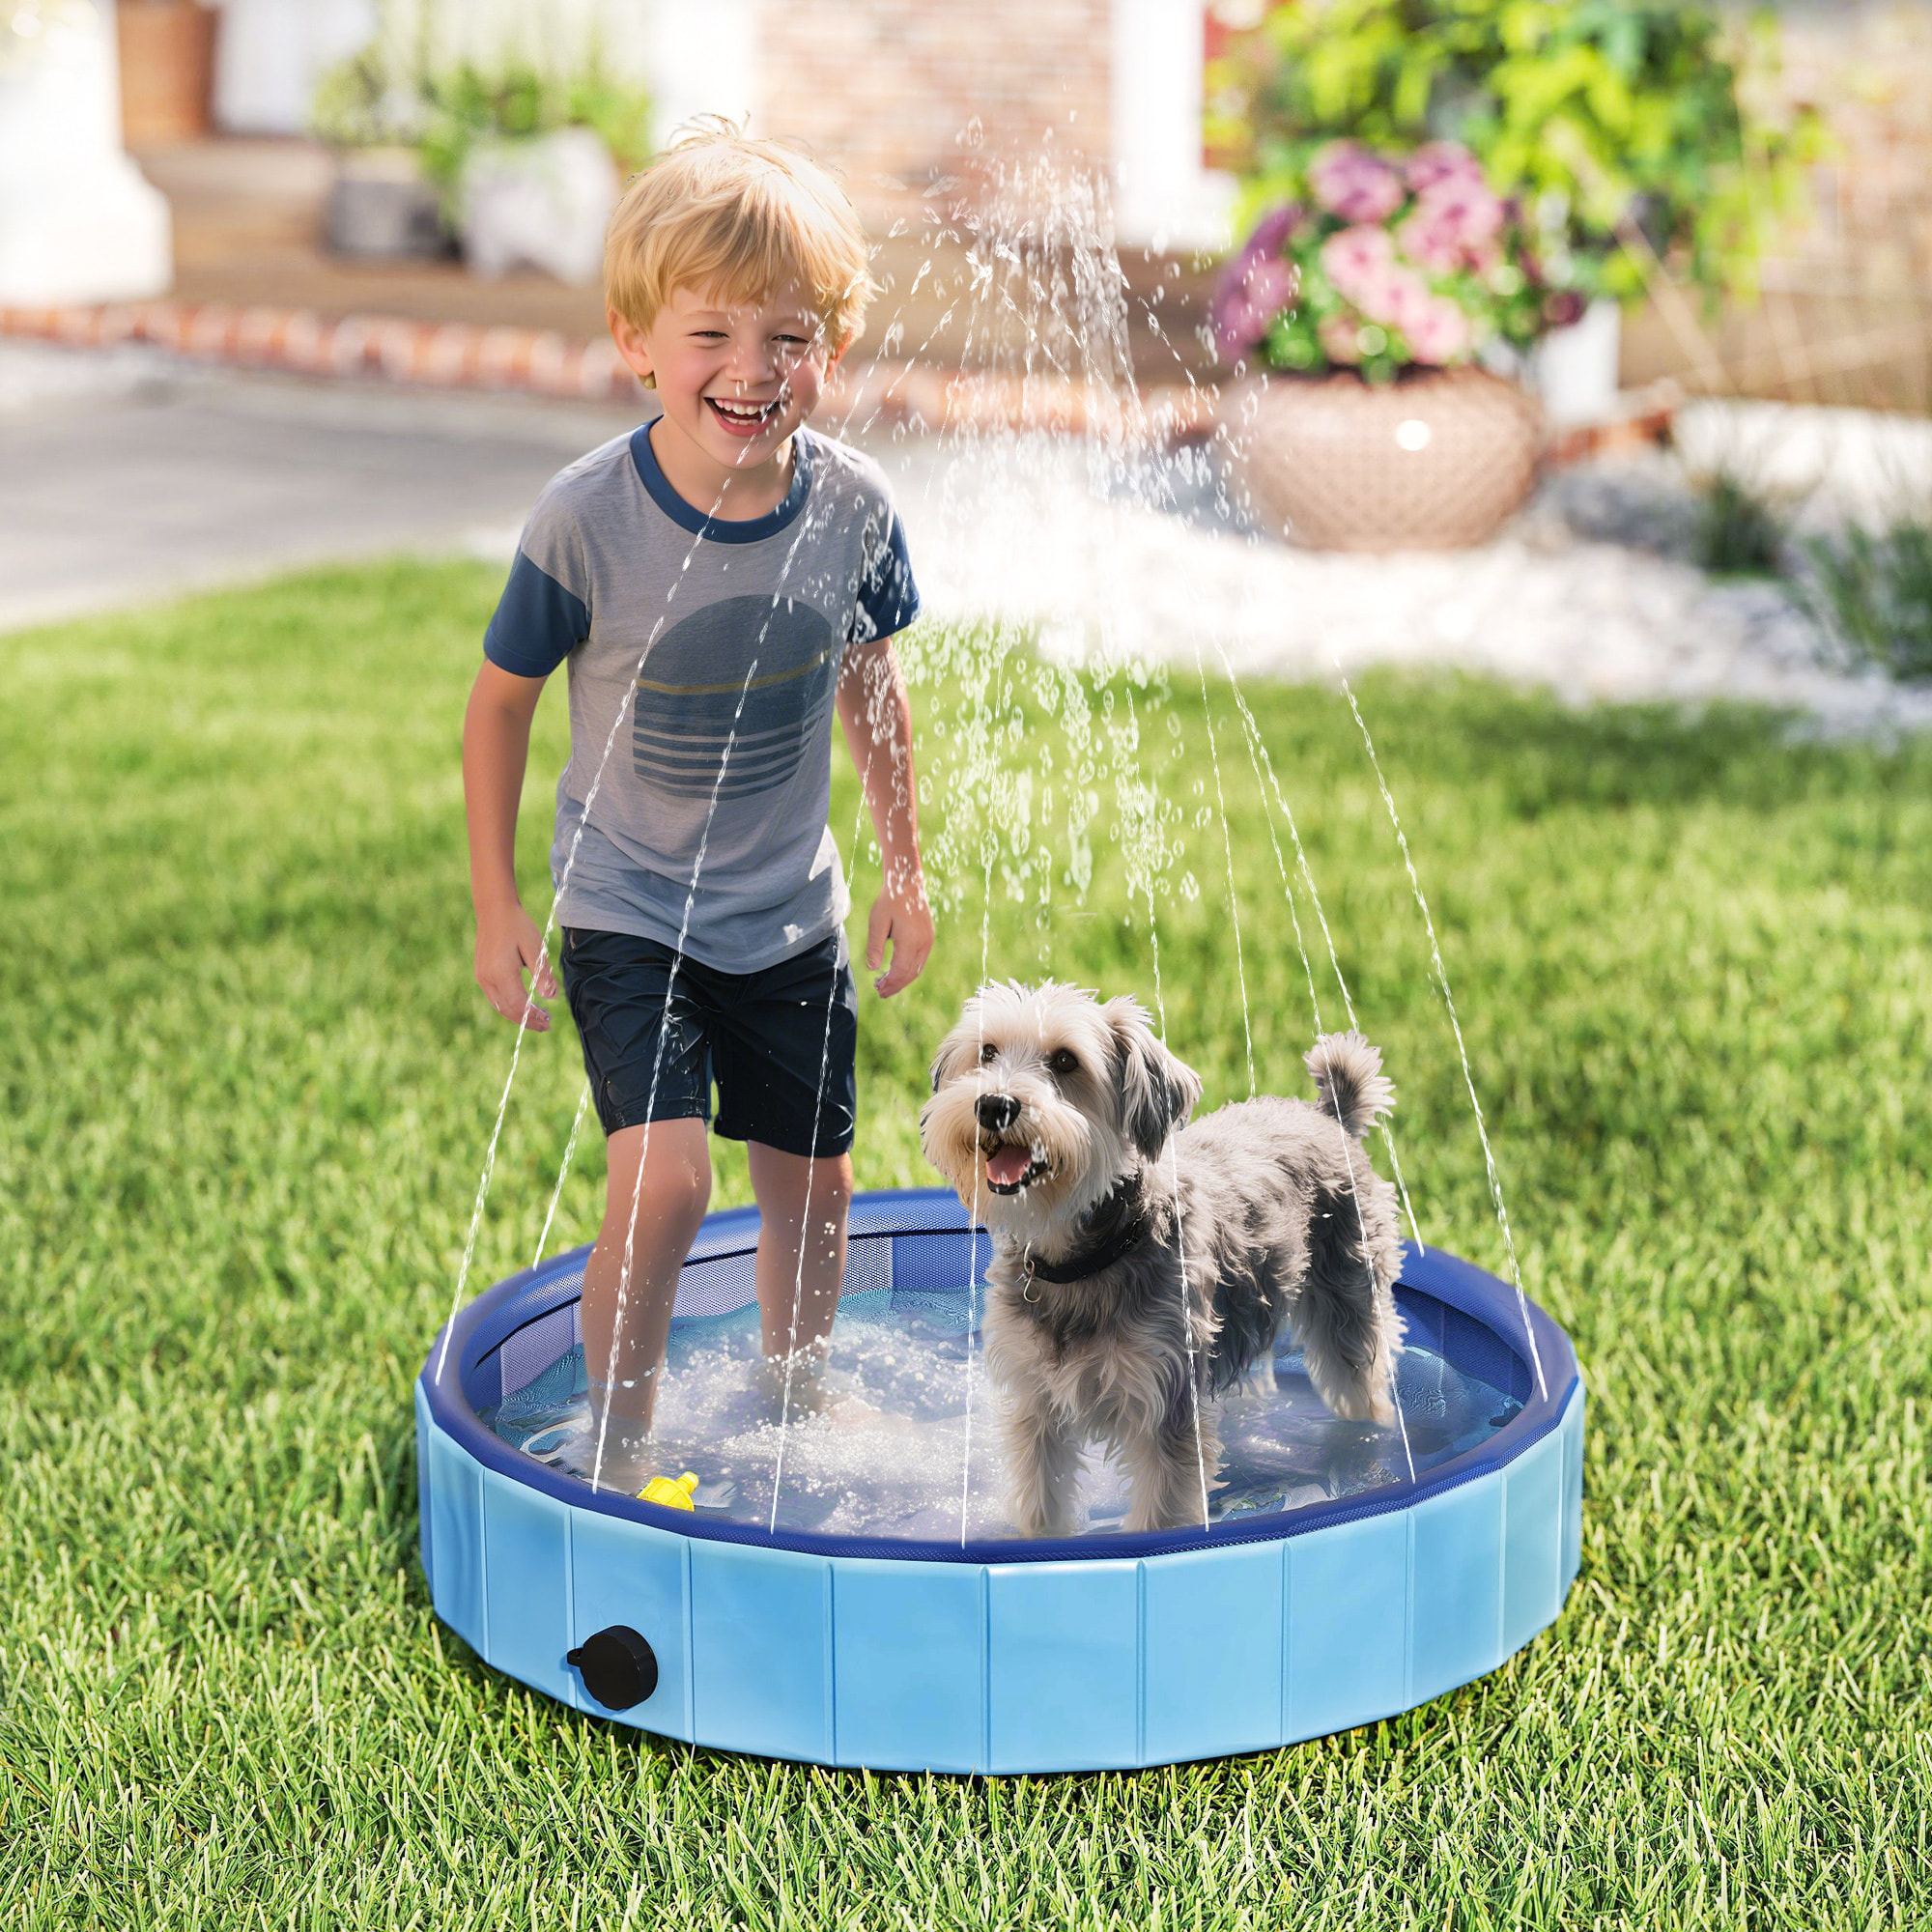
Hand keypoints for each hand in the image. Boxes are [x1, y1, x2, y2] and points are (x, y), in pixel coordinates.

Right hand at [475, 900, 558, 1030]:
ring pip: (500, 1006)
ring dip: (518, 1016)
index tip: (549, 1021)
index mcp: (501, 972)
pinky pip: (494, 998)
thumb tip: (551, 997)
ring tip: (538, 1018)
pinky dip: (509, 1007)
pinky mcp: (480, 974)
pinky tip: (523, 1006)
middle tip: (547, 1025)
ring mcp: (481, 977)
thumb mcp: (535, 947)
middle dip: (527, 1021)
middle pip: (508, 1010)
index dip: (533, 1016)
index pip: (518, 1004)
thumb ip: (542, 973)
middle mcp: (487, 978)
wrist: (494, 910)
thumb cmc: (517, 926)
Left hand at [865, 888, 933, 997]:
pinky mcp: (928, 938)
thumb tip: (871, 968)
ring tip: (887, 985)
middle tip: (881, 993)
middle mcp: (923, 943)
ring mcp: (928, 941)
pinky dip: (909, 970)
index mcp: (911, 941)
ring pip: (917, 969)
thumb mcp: (877, 922)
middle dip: (896, 985)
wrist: (907, 884)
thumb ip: (875, 946)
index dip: (890, 983)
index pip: (901, 971)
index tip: (878, 989)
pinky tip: (897, 971)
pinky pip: (920, 961)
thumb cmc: (890, 901)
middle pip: (910, 973)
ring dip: (902, 979)